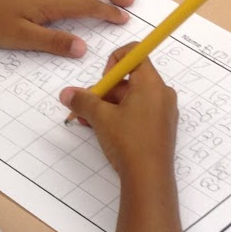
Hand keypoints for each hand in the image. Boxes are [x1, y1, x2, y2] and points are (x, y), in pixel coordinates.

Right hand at [58, 44, 177, 180]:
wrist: (149, 178)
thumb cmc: (130, 142)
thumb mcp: (101, 118)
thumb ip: (83, 101)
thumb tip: (67, 93)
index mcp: (151, 83)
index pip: (135, 53)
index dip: (114, 61)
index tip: (103, 79)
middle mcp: (161, 93)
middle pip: (130, 78)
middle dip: (105, 90)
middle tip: (88, 106)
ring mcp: (163, 112)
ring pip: (132, 98)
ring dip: (109, 105)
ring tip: (89, 121)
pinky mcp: (161, 128)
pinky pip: (139, 112)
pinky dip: (120, 116)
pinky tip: (102, 129)